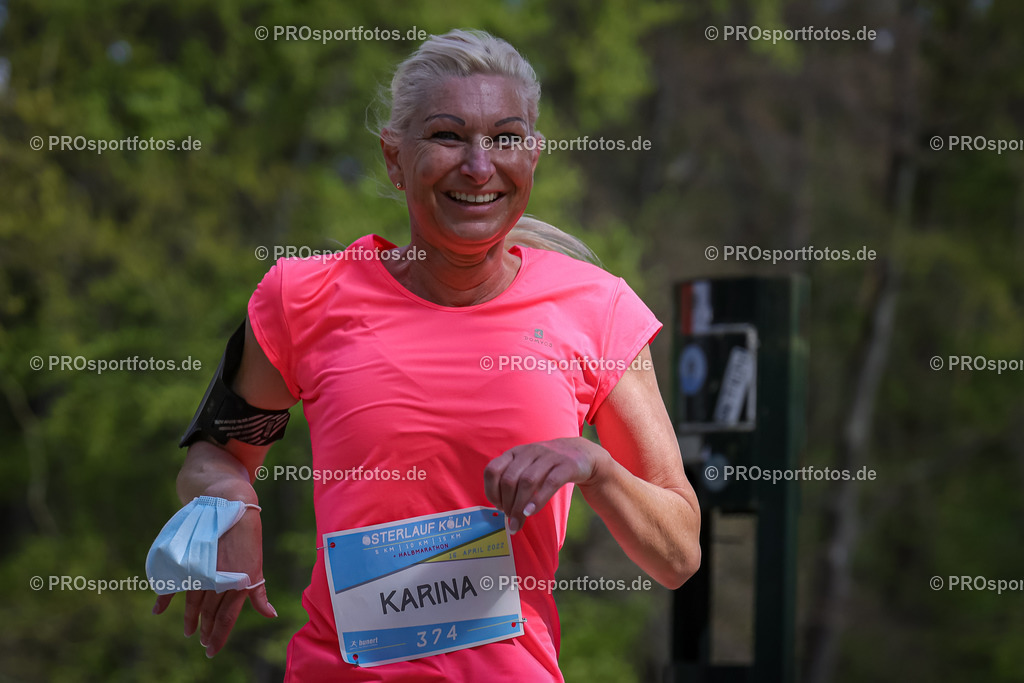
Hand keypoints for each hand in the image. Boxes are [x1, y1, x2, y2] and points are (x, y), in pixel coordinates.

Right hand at [151, 507, 276, 656]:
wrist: (231, 504)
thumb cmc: (247, 536)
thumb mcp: (256, 565)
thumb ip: (258, 593)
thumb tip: (270, 615)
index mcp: (240, 582)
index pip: (226, 619)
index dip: (218, 636)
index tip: (211, 650)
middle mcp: (221, 579)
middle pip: (209, 613)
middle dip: (206, 630)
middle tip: (202, 641)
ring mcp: (204, 569)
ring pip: (195, 602)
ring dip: (192, 618)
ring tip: (190, 631)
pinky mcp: (191, 558)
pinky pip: (175, 583)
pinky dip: (165, 597)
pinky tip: (158, 610)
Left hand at [484, 437, 608, 533]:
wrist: (582, 453)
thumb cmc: (549, 466)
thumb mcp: (528, 467)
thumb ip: (514, 482)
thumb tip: (501, 510)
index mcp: (516, 452)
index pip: (493, 470)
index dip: (491, 491)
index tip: (498, 507)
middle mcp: (530, 452)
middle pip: (509, 479)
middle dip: (506, 504)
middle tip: (510, 519)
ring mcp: (549, 457)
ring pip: (527, 482)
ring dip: (519, 506)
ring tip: (518, 522)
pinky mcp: (566, 465)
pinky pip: (550, 483)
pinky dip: (538, 500)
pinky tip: (531, 512)